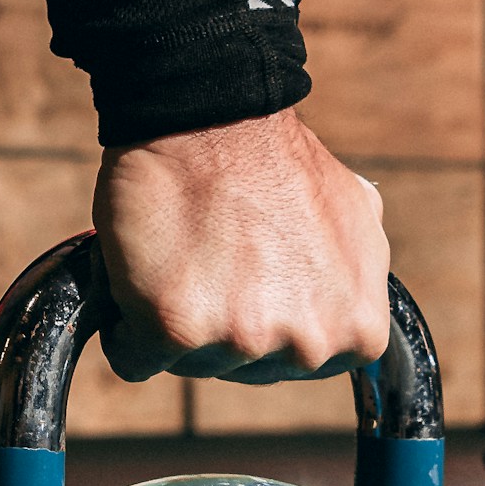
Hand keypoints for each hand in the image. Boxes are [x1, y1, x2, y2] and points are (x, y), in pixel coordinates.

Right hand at [93, 108, 389, 382]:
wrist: (210, 114)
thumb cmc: (274, 161)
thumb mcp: (356, 218)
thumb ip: (356, 276)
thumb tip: (352, 297)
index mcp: (358, 331)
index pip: (299, 365)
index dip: (273, 319)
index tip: (257, 278)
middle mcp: (309, 346)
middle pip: (244, 371)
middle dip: (225, 323)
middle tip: (217, 259)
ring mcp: (243, 341)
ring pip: (191, 364)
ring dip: (177, 320)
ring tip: (186, 254)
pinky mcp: (176, 330)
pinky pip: (135, 358)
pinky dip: (126, 327)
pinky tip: (144, 276)